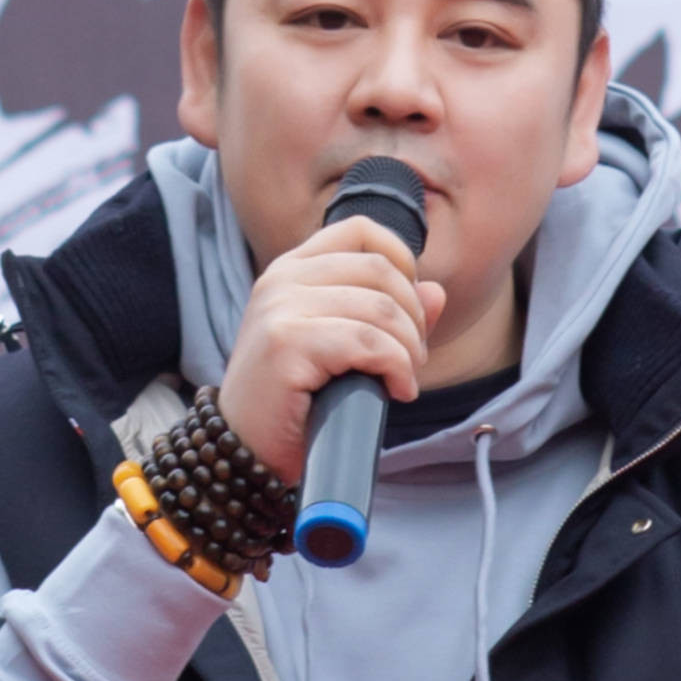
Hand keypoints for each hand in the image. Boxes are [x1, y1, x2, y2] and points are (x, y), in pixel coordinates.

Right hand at [218, 216, 449, 486]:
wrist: (245, 451)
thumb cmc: (295, 402)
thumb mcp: (343, 348)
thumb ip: (388, 315)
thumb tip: (436, 291)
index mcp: (292, 269)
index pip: (361, 230)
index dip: (402, 262)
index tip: (408, 309)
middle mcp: (282, 279)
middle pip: (381, 270)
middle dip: (413, 318)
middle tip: (412, 359)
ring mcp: (280, 308)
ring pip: (381, 309)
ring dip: (409, 350)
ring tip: (403, 379)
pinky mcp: (287, 344)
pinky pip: (369, 342)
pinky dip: (397, 368)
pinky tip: (398, 391)